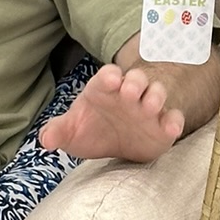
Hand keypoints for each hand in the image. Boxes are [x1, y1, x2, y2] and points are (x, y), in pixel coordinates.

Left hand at [38, 61, 186, 164]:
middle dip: (134, 83)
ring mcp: (147, 108)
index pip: (108, 75)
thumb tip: (45, 140)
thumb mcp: (72, 131)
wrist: (115, 144)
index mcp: (105, 89)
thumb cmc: (92, 129)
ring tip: (150, 106)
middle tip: (129, 92)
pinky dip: (174, 121)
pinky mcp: (163, 125)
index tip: (111, 79)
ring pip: (157, 93)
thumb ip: (58, 132)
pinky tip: (171, 128)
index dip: (110, 75)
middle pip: (136, 79)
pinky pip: (173, 118)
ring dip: (155, 97)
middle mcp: (128, 94)